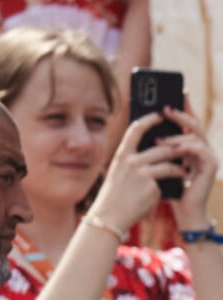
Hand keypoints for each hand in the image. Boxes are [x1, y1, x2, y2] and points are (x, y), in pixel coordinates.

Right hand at [90, 112, 185, 231]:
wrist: (109, 215)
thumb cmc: (114, 193)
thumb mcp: (118, 171)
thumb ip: (132, 158)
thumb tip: (156, 149)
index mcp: (121, 155)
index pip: (136, 129)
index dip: (150, 119)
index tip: (160, 115)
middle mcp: (131, 161)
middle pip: (162, 147)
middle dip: (176, 148)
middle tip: (184, 149)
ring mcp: (142, 173)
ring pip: (169, 163)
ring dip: (180, 167)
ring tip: (183, 170)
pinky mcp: (151, 187)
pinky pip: (166, 181)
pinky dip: (171, 184)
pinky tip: (171, 187)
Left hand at [158, 95, 217, 229]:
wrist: (183, 210)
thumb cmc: (169, 185)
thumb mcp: (161, 162)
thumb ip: (159, 147)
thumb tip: (145, 130)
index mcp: (189, 144)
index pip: (186, 121)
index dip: (184, 105)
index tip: (177, 90)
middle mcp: (200, 147)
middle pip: (193, 123)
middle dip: (179, 113)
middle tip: (165, 107)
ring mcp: (207, 155)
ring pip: (194, 135)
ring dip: (176, 135)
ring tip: (159, 139)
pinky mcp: (210, 166)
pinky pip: (198, 150)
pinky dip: (184, 147)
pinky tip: (172, 149)